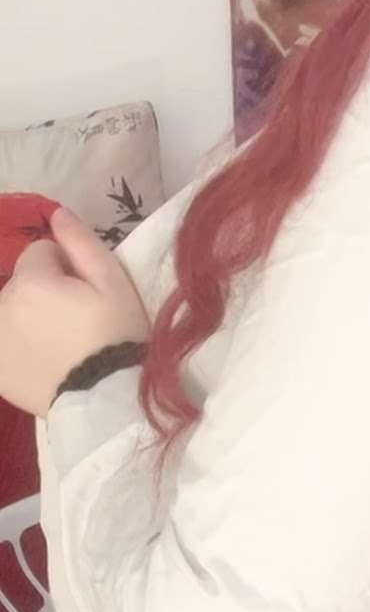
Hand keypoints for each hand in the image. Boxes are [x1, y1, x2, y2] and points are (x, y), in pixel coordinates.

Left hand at [0, 207, 150, 417]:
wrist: (106, 399)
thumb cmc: (116, 335)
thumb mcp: (113, 282)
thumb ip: (82, 242)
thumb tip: (57, 213)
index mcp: (32, 279)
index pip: (41, 252)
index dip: (67, 267)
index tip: (86, 292)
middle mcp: (3, 304)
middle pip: (23, 282)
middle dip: (44, 291)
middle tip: (76, 320)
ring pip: (11, 310)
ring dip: (28, 316)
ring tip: (59, 343)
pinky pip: (5, 340)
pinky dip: (17, 345)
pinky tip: (42, 360)